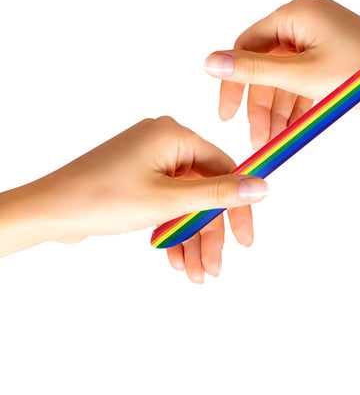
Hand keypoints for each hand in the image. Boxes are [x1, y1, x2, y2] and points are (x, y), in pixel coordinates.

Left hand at [0, 117, 268, 281]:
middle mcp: (165, 142)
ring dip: (191, 237)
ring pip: (186, 201)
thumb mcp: (168, 201)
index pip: (224, 168)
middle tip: (213, 267)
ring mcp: (151, 160)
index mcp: (174, 134)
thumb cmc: (101, 199)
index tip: (244, 239)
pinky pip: (168, 202)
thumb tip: (261, 186)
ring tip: (194, 273)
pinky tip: (175, 258)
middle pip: (204, 190)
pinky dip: (172, 228)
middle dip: (208, 232)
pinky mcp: (140, 176)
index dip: (237, 207)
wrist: (48, 211)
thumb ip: (218, 194)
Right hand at [204, 0, 359, 148]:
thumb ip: (253, 70)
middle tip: (257, 138)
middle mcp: (305, 19)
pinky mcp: (331, 55)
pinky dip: (297, 104)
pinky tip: (291, 130)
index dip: (234, 83)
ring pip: (285, 77)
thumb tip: (210, 61)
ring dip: (278, 110)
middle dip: (261, 106)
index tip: (227, 115)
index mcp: (296, 12)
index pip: (247, 47)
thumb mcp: (302, 76)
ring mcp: (320, 38)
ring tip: (274, 141)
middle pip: (267, 66)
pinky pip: (303, 79)